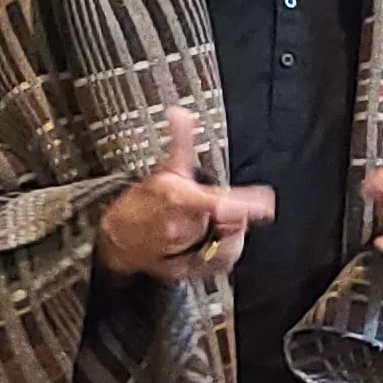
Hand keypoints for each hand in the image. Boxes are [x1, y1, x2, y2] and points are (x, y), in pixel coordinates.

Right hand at [96, 106, 274, 283]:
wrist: (117, 239)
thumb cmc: (143, 203)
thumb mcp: (164, 169)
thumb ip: (179, 141)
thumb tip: (180, 112)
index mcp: (179, 200)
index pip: (218, 205)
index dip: (245, 205)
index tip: (266, 203)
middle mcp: (181, 228)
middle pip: (227, 224)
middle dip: (234, 216)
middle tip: (229, 210)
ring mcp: (182, 252)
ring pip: (225, 246)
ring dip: (229, 235)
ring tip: (218, 226)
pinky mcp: (185, 270)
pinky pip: (218, 264)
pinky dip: (223, 253)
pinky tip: (216, 243)